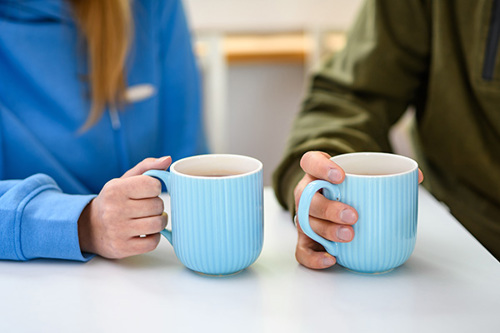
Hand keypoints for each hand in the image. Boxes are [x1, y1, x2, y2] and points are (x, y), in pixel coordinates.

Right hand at [78, 156, 170, 258]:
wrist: (89, 227)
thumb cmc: (113, 200)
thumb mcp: (125, 180)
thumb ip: (147, 167)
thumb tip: (168, 159)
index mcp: (116, 189)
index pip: (153, 185)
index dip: (155, 188)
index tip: (148, 191)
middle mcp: (115, 210)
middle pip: (157, 206)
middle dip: (157, 206)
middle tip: (147, 207)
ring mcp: (118, 231)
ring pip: (157, 224)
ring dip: (159, 221)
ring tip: (150, 218)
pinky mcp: (122, 248)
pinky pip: (152, 242)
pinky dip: (154, 237)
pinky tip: (145, 232)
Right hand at [293, 151, 423, 269]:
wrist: (335, 202)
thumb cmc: (349, 188)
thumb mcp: (364, 175)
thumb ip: (386, 173)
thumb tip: (416, 176)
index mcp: (317, 172)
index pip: (310, 162)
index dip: (321, 168)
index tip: (341, 176)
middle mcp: (306, 193)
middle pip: (307, 198)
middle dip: (329, 208)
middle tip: (354, 215)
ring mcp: (304, 216)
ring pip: (306, 223)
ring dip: (328, 231)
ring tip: (350, 235)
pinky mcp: (305, 238)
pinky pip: (302, 250)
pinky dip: (314, 257)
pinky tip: (332, 258)